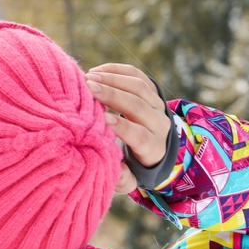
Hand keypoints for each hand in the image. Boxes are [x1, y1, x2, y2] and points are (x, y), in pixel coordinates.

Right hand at [84, 64, 171, 188]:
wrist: (154, 146)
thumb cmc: (133, 164)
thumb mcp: (129, 177)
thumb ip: (121, 178)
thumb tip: (113, 170)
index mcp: (153, 148)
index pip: (140, 135)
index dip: (123, 127)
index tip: (102, 119)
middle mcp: (159, 124)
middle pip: (139, 106)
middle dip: (113, 95)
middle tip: (89, 88)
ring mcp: (157, 104)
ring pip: (139, 86)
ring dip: (113, 79)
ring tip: (89, 77)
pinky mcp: (152, 90)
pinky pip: (138, 75)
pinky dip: (118, 70)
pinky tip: (97, 71)